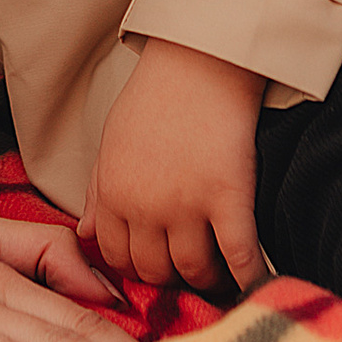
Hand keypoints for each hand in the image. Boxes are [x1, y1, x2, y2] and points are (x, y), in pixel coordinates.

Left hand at [79, 40, 268, 297]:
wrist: (202, 58)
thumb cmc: (157, 95)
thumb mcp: (112, 141)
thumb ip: (97, 191)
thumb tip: (85, 232)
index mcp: (113, 192)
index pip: (116, 257)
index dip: (138, 270)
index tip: (159, 268)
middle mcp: (143, 206)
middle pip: (155, 272)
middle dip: (172, 279)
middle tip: (192, 272)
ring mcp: (186, 205)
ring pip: (194, 271)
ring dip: (209, 279)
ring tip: (223, 275)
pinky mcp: (228, 197)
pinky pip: (239, 257)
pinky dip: (249, 278)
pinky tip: (257, 284)